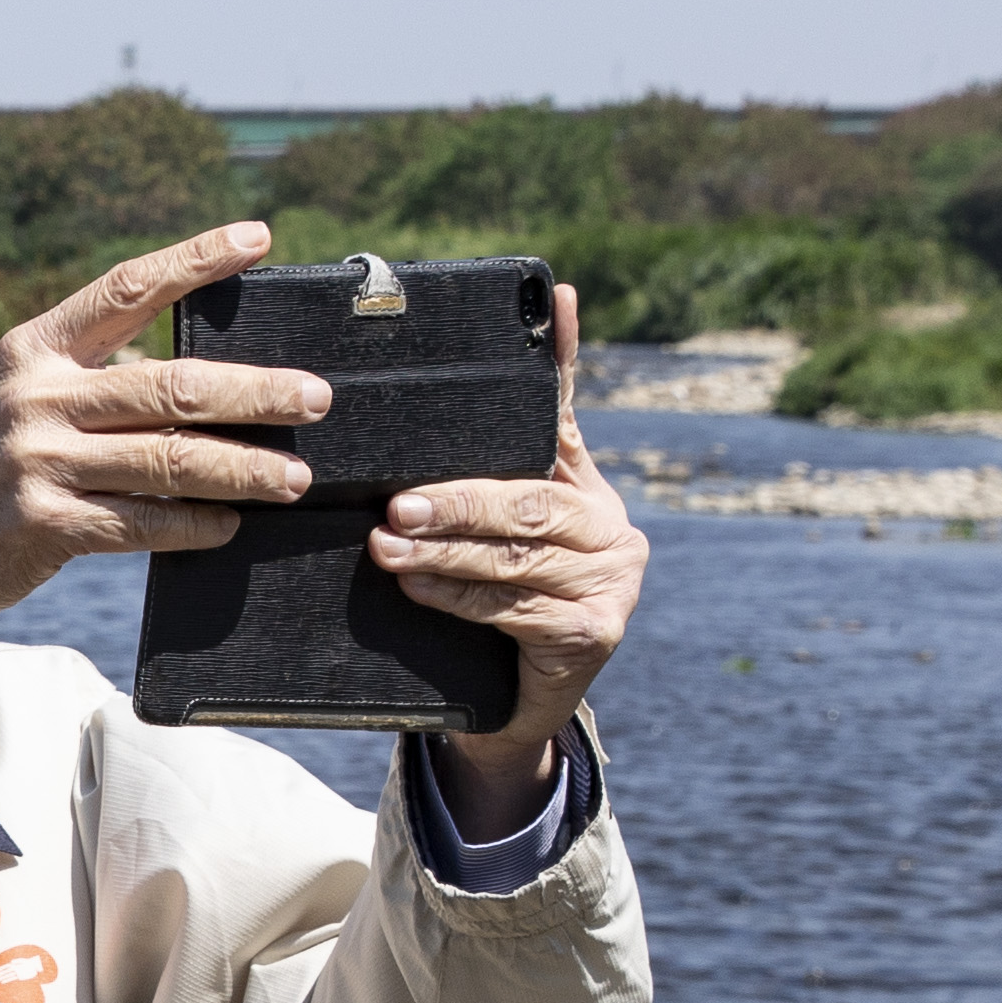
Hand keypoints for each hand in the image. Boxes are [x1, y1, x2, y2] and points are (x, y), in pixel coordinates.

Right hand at [0, 218, 321, 634]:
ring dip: (245, 469)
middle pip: (173, 385)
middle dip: (256, 392)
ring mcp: (41, 462)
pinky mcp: (48, 526)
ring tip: (296, 478)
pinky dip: (198, 525)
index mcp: (34, 349)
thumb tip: (200, 378)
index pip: (127, 286)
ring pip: (171, 458)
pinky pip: (146, 523)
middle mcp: (38, 397)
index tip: (258, 238)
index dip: (197, 259)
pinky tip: (231, 525)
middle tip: (316, 397)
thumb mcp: (15, 397)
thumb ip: (89, 377)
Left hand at [376, 277, 642, 828]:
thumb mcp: (486, 538)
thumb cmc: (493, 601)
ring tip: (388, 546)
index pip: (566, 412)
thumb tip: (418, 404)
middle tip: (397, 505)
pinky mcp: (595, 633)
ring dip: (445, 552)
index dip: (562, 355)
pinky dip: (459, 596)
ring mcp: (613, 581)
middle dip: (459, 501)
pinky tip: (418, 586)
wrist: (517, 705)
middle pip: (529, 503)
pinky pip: (514, 608)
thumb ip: (475, 475)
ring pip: (516, 558)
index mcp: (584, 487)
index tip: (560, 297)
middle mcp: (612, 527)